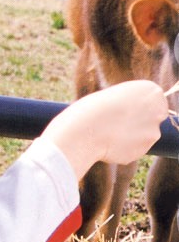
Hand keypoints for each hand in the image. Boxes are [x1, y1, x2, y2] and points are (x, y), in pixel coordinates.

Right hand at [41, 80, 167, 178]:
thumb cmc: (91, 110)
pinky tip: (109, 145)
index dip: (138, 107)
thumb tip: (132, 120)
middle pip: (152, 120)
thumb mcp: (113, 97)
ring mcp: (153, 132)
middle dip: (138, 123)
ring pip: (143, 137)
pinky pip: (134, 150)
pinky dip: (123, 149)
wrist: (83, 130)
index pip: (154, 102)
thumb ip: (129, 105)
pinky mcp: (144, 150)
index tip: (123, 110)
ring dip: (130, 138)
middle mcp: (158, 111)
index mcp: (151, 91)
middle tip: (115, 124)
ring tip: (108, 135)